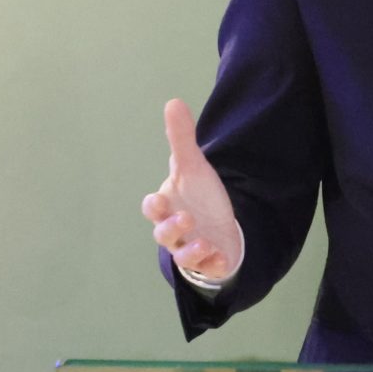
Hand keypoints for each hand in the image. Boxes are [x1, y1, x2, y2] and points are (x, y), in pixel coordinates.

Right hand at [140, 99, 242, 282]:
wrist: (219, 223)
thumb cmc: (199, 195)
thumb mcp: (193, 165)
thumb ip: (181, 139)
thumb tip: (173, 102)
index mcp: (167, 206)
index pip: (152, 208)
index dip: (154, 206)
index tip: (162, 200)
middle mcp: (174, 230)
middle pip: (162, 234)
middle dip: (170, 229)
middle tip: (185, 219)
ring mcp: (190, 247)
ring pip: (181, 256)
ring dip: (190, 250)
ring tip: (204, 242)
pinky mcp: (208, 262)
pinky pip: (206, 269)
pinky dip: (211, 264)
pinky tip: (220, 257)